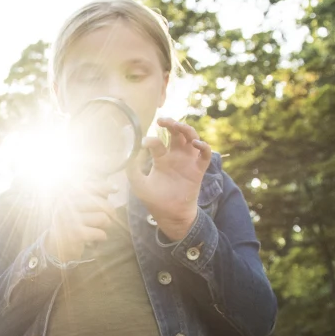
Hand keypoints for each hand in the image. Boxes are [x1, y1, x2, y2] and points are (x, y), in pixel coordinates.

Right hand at [44, 185, 114, 261]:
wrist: (55, 246)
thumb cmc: (70, 223)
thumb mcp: (74, 206)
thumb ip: (90, 196)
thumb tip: (113, 187)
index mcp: (67, 196)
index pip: (90, 186)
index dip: (105, 186)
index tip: (116, 188)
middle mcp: (67, 206)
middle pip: (101, 203)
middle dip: (111, 211)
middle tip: (112, 217)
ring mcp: (71, 220)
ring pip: (103, 217)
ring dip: (107, 224)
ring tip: (101, 228)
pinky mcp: (76, 234)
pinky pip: (100, 233)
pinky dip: (103, 236)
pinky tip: (98, 238)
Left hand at [128, 117, 212, 240]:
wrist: (170, 215)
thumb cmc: (155, 200)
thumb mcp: (139, 185)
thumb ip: (132, 170)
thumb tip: (129, 154)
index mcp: (161, 158)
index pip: (158, 142)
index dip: (151, 140)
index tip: (143, 143)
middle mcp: (175, 156)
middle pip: (176, 133)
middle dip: (171, 123)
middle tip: (162, 120)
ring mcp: (188, 161)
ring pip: (192, 138)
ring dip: (186, 129)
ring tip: (178, 126)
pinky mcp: (198, 169)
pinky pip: (205, 154)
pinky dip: (203, 146)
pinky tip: (195, 144)